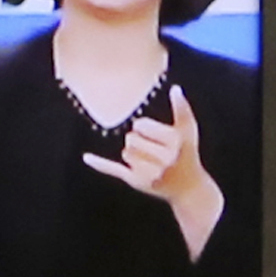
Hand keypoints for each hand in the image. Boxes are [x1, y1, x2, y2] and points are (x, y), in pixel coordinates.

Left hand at [83, 82, 216, 211]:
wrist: (189, 188)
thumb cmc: (187, 153)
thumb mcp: (188, 132)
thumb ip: (182, 109)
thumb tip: (175, 88)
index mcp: (175, 142)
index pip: (140, 125)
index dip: (145, 128)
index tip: (157, 137)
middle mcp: (164, 159)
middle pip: (131, 139)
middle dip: (139, 143)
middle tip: (154, 152)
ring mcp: (151, 173)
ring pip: (125, 152)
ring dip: (133, 154)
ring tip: (150, 162)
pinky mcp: (138, 182)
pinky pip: (114, 169)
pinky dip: (100, 164)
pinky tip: (86, 157)